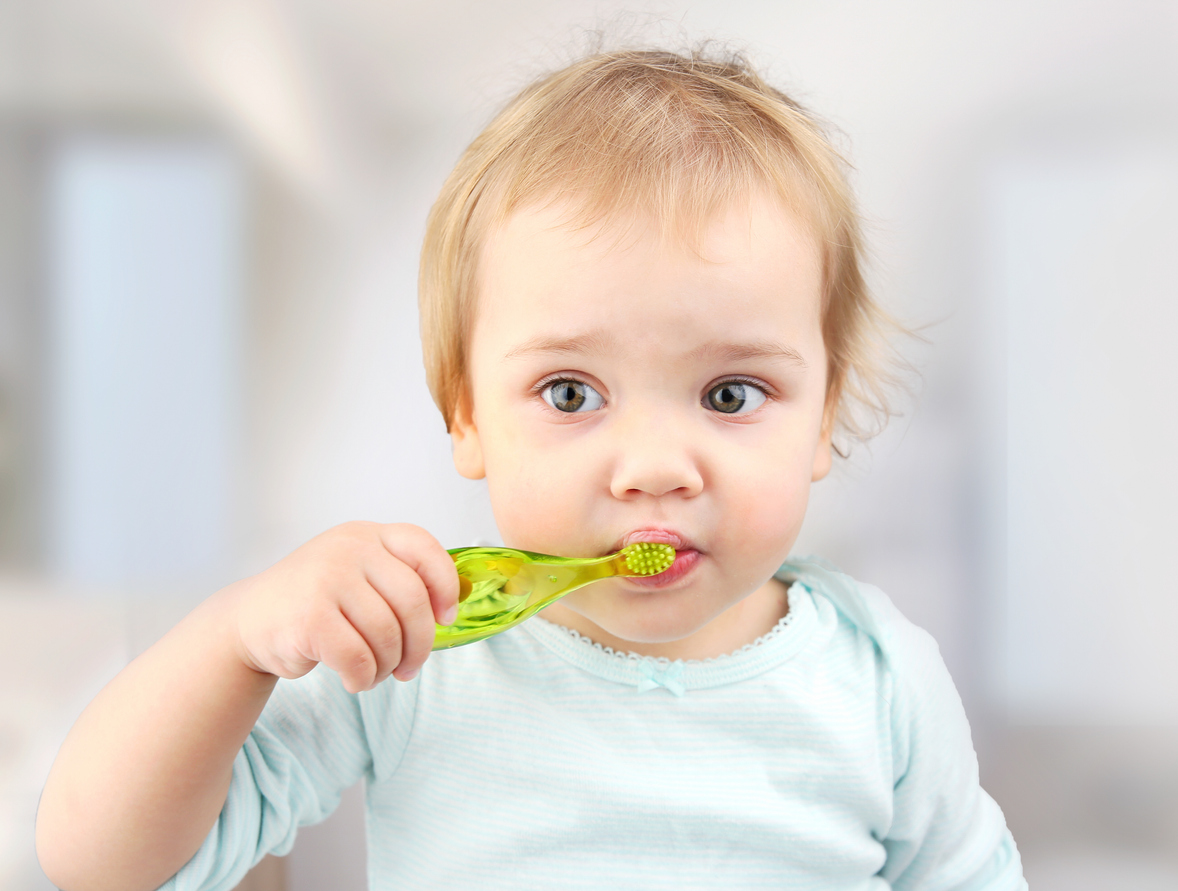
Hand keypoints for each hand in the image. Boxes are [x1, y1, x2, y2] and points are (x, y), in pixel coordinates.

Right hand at [225, 522, 458, 692]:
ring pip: (387, 633)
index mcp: (368, 535)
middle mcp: (350, 549)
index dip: (444, 584)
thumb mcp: (357, 575)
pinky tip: (355, 678)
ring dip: (388, 665)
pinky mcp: (310, 616)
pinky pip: (358, 656)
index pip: (424, 547)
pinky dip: (364, 677)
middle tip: (411, 667)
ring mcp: (327, 578)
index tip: (446, 617)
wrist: (249, 621)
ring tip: (376, 672)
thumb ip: (397, 580)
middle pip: (412, 599)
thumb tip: (449, 612)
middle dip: (420, 643)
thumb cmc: (316, 603)